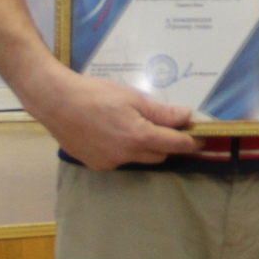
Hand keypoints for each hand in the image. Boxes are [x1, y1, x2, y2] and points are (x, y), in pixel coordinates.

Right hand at [25, 65, 202, 170]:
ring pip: (140, 159)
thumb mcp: (133, 97)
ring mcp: (110, 163)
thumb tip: (186, 117)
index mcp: (138, 137)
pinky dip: (126, 150)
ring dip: (147, 148)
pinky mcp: (96, 165)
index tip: (202, 139)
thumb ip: (161, 111)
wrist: (56, 102)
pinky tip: (115, 133)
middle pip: (159, 155)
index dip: (191, 142)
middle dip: (169, 144)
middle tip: (172, 128)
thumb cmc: (96, 94)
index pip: (175, 145)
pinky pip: (121, 160)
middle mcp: (126, 155)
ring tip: (140, 127)